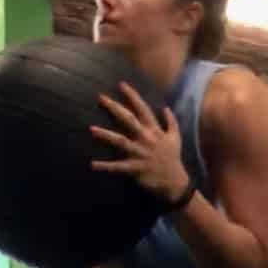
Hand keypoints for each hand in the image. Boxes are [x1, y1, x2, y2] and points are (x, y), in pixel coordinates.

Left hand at [91, 82, 190, 202]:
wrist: (174, 181)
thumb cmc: (173, 158)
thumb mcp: (176, 137)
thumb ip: (171, 122)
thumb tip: (165, 107)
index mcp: (154, 130)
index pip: (142, 109)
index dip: (132, 96)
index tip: (121, 85)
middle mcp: (145, 138)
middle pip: (128, 119)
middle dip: (114, 107)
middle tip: (100, 97)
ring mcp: (139, 153)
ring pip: (120, 141)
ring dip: (105, 135)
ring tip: (91, 129)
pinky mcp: (134, 168)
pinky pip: (117, 167)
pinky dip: (105, 166)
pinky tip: (92, 164)